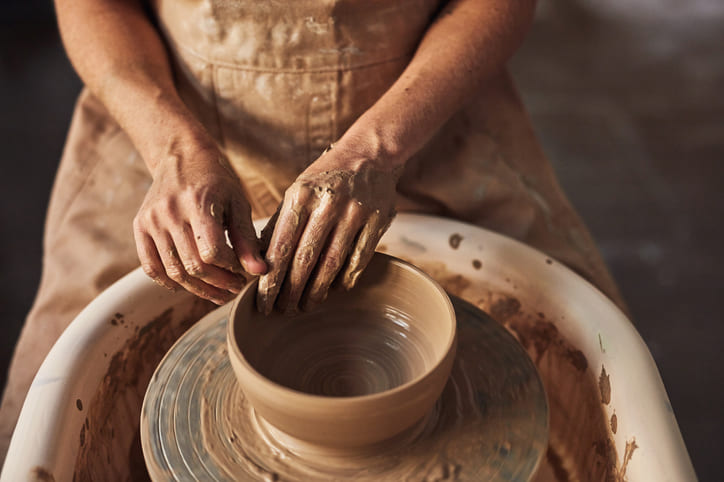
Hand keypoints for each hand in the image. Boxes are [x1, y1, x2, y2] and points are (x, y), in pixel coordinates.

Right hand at [133, 145, 266, 304]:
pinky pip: (150, 266)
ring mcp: (151, 221)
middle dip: (219, 283)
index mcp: (197, 203)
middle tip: (235, 286)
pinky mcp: (140, 226)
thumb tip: (259, 271)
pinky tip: (189, 284)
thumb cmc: (216, 180)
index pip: (213, 252)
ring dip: (199, 289)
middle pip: (193, 265)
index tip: (243, 270)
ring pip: (174, 271)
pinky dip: (169, 282)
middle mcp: (169, 212)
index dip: (231, 268)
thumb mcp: (238, 203)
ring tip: (219, 292)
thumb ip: (247, 239)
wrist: (181, 156)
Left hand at [257, 148, 398, 313]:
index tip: (262, 301)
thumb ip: (280, 223)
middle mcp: (327, 204)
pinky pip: (358, 260)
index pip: (280, 246)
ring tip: (305, 306)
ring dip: (316, 291)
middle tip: (283, 311)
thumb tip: (260, 262)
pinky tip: (334, 291)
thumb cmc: (326, 177)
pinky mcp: (377, 222)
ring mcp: (355, 213)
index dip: (270, 279)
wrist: (370, 154)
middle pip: (305, 259)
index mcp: (301, 195)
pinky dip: (344, 280)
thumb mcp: (298, 192)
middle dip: (290, 291)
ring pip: (331, 263)